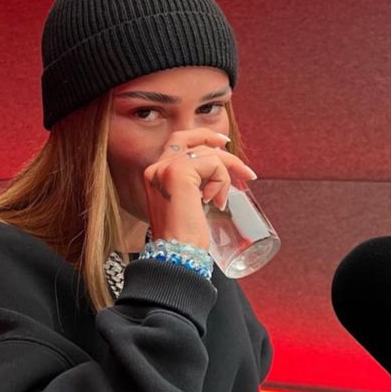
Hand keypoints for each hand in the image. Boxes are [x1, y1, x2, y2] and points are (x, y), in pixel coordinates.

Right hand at [143, 127, 256, 249]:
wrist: (176, 254)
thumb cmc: (184, 238)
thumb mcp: (186, 205)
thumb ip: (192, 187)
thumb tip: (215, 174)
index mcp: (155, 175)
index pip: (177, 142)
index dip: (200, 137)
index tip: (223, 144)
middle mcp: (156, 168)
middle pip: (189, 137)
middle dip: (214, 140)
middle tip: (234, 153)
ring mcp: (166, 168)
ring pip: (207, 154)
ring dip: (223, 175)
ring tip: (220, 201)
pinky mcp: (178, 173)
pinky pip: (213, 164)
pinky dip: (221, 180)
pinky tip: (215, 201)